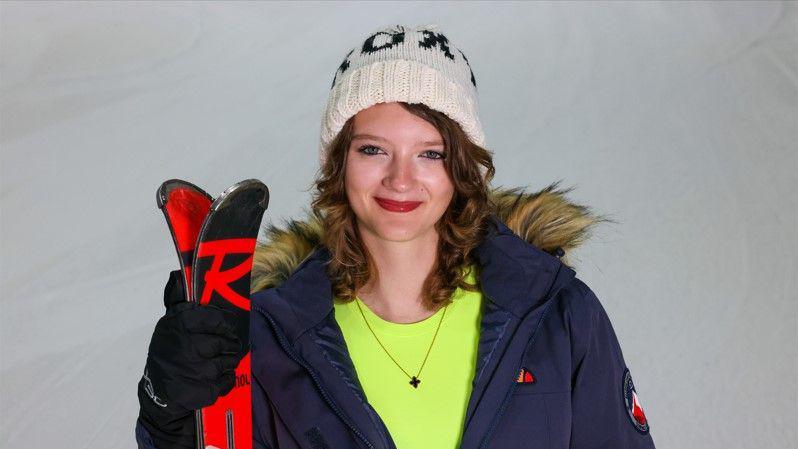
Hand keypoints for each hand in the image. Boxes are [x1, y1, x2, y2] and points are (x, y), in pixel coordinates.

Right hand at [137, 270, 244, 448]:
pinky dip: (225, 380)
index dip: (225, 322)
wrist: (158, 395)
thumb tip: (178, 273)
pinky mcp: (199, 391)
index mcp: (178, 325)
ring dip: (227, 362)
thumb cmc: (169, 353)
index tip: (229, 326)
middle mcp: (184, 346)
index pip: (213, 318)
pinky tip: (215, 377)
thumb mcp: (170, 326)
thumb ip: (180, 302)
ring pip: (227, 362)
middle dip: (229, 344)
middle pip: (225, 342)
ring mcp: (192, 370)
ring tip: (219, 362)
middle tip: (228, 346)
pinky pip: (225, 381)